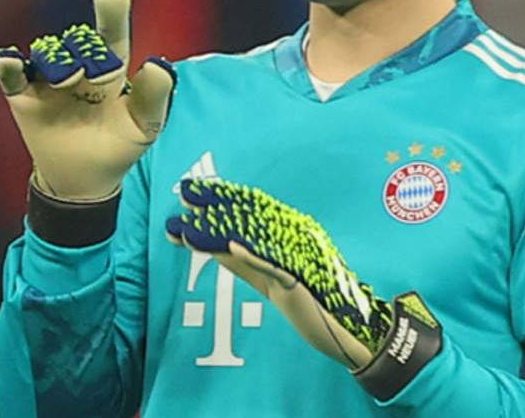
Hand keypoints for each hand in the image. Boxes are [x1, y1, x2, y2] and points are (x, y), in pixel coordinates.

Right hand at [0, 0, 175, 200]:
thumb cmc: (119, 146)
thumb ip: (154, 96)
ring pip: (48, 54)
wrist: (84, 179)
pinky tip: (10, 60)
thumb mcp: (144, 126)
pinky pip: (12, 75)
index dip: (113, 12)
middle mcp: (79, 67)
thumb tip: (159, 63)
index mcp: (110, 69)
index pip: (112, 35)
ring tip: (68, 79)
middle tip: (99, 73)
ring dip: (56, 60)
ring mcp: (49, 80)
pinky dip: (10, 66)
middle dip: (88, 50)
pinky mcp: (23, 96)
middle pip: (79, 42)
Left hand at [166, 178, 443, 399]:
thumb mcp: (271, 283)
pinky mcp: (295, 282)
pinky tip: (230, 246)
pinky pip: (271, 267)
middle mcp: (283, 249)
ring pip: (252, 241)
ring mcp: (290, 263)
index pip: (240, 225)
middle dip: (213, 211)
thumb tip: (220, 246)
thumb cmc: (308, 306)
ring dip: (223, 229)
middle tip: (184, 193)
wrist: (340, 331)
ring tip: (196, 216)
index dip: (215, 210)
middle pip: (243, 225)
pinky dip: (251, 257)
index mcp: (274, 248)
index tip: (190, 194)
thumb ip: (248, 266)